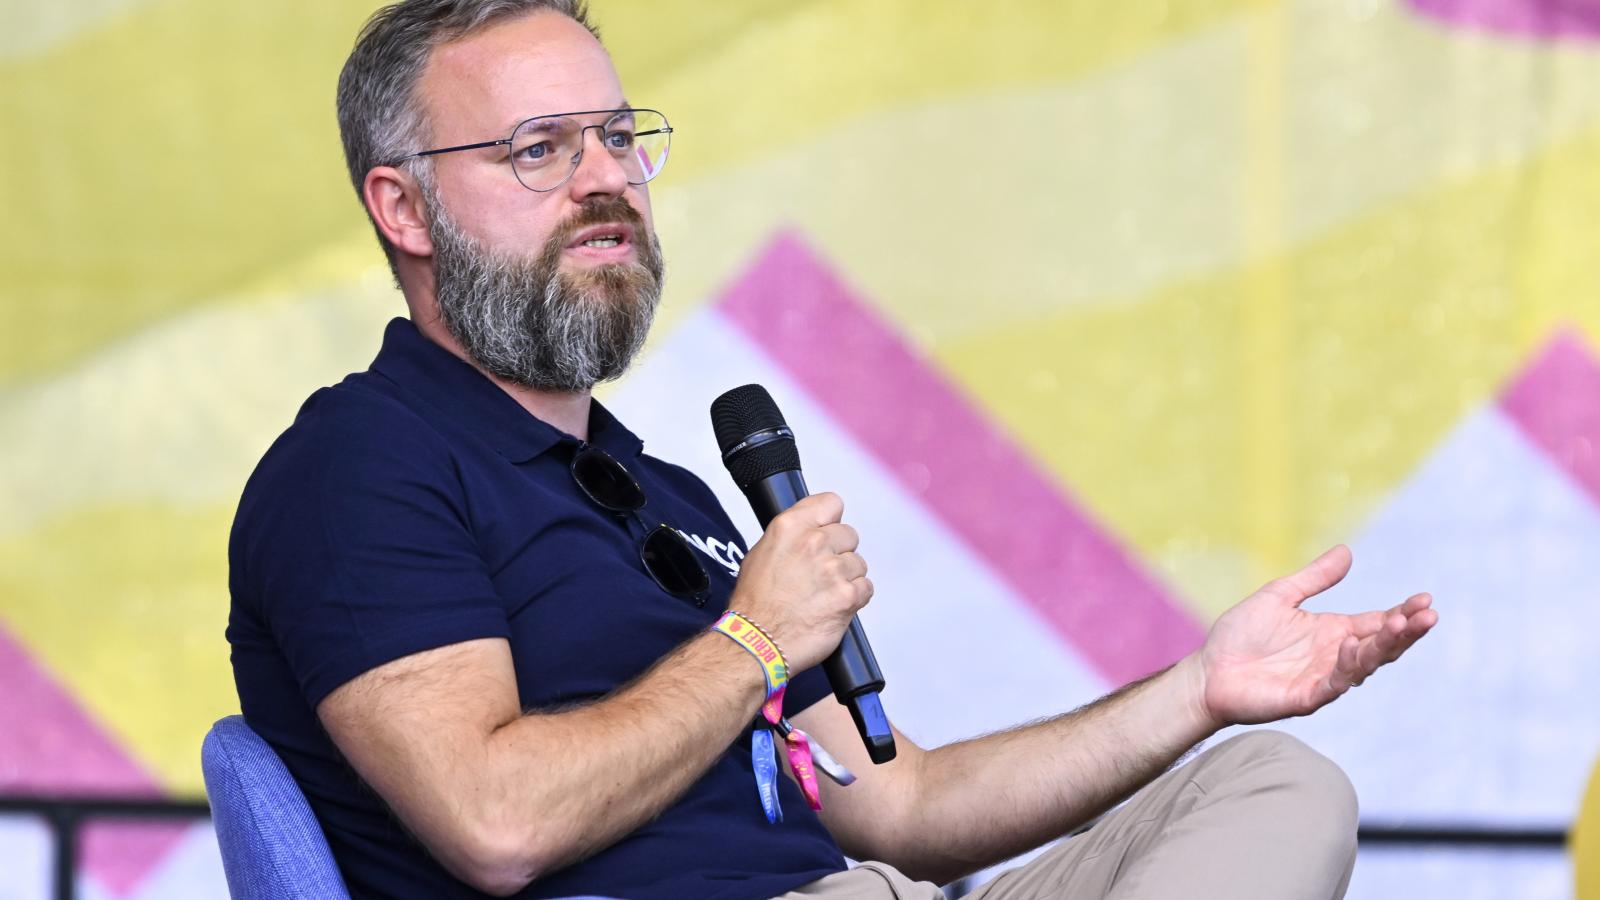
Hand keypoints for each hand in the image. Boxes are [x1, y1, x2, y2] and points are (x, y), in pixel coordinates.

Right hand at [728, 492, 872, 671]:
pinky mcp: (848, 596)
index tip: (827, 531)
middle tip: (820, 574)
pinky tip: (832, 606)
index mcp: (789, 526)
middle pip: (849, 535)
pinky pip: (866, 588)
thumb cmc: (754, 605)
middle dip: (839, 553)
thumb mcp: (760, 553)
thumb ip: (792, 536)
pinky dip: (854, 599)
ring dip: (846, 578)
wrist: (756, 642)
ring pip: (858, 563)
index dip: (831, 520)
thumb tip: (812, 531)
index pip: (831, 503)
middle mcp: (813, 542)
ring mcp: (833, 569)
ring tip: (823, 595)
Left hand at [1193, 545, 1437, 728]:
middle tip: (1427, 615)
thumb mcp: (1279, 596)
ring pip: (1363, 664)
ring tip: (1400, 625)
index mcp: (1334, 631)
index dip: (1403, 613)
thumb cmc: (1241, 634)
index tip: (1425, 599)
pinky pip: (1332, 683)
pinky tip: (1350, 645)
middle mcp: (1335, 656)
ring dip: (1384, 646)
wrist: (1209, 670)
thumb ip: (1314, 578)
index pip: (1378, 622)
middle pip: (1381, 645)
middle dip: (1406, 631)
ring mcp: (1323, 678)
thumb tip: (1347, 551)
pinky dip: (1344, 666)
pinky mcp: (1305, 697)